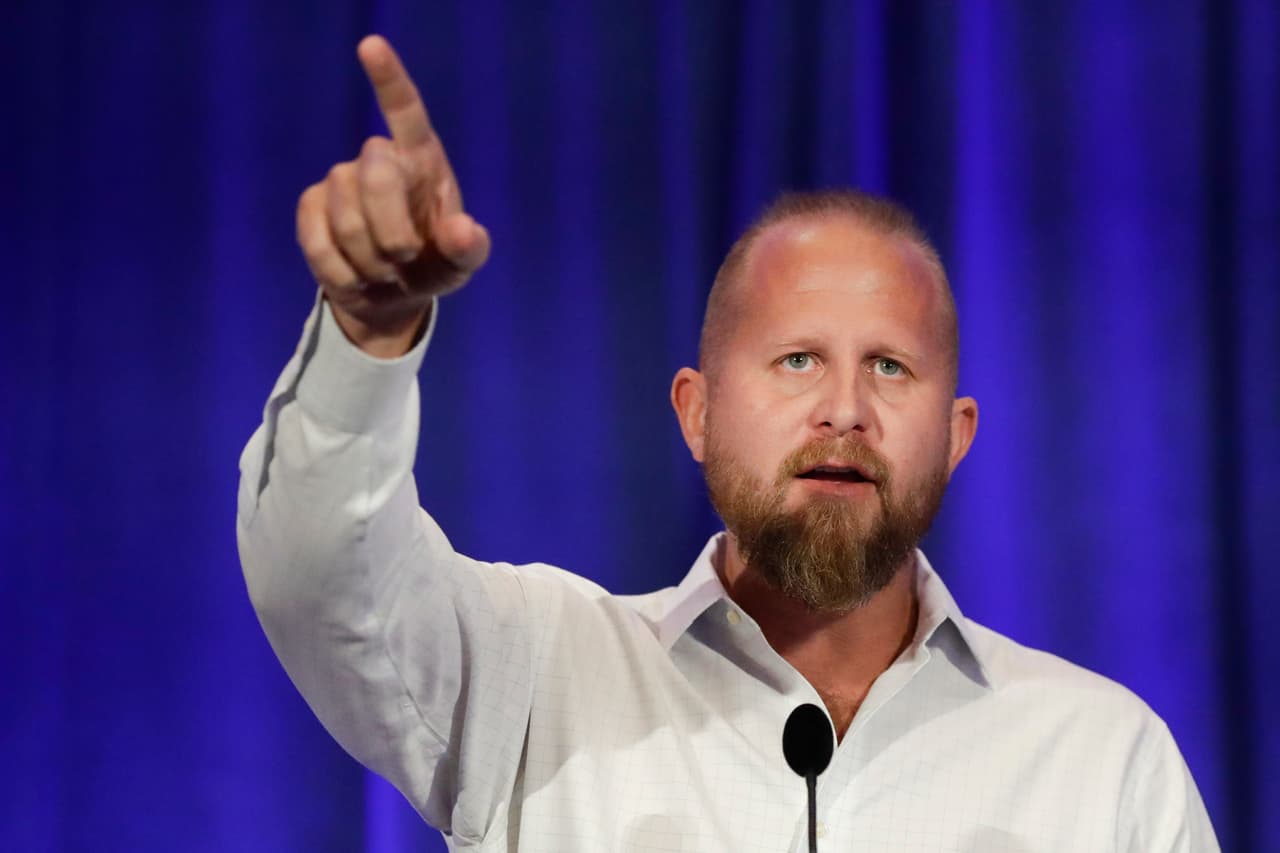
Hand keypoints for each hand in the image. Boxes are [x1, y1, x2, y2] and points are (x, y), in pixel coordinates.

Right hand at [296, 35, 490, 355]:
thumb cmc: (433, 263)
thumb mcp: (461, 263)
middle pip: (376, 174)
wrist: (391, 296)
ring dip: (371, 261)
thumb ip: (469, 248)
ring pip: (347, 218)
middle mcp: (378, 159)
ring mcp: (340, 180)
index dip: (389, 79)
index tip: (371, 45)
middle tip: (405, 259)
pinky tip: (357, 277)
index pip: (406, 111)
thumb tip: (464, 231)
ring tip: (385, 271)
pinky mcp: (310, 208)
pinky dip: (343, 273)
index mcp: (422, 159)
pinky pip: (319, 242)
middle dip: (392, 229)